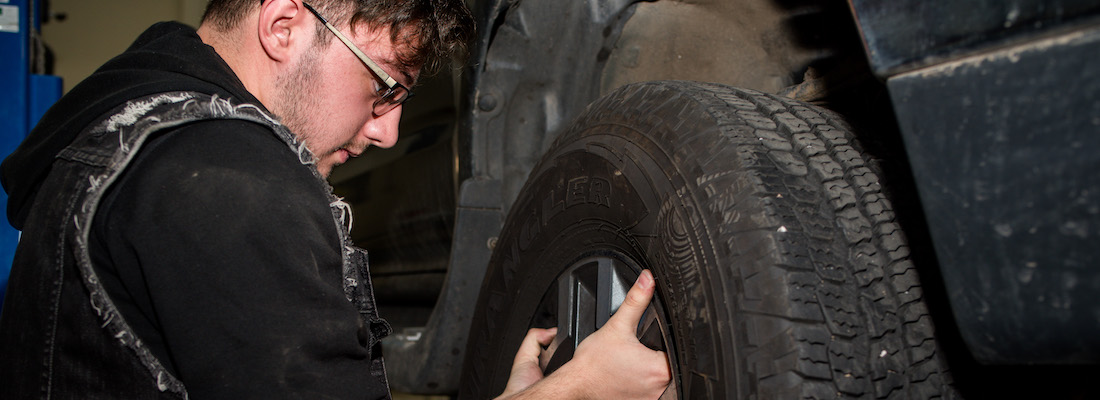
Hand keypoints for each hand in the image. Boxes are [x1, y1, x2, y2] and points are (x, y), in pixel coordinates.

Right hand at [497, 270, 671, 398]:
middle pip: (668, 365)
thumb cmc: (593, 364)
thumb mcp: (617, 325)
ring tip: (629, 364)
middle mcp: (659, 388)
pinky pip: (647, 392)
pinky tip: (625, 376)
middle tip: (634, 352)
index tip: (648, 342)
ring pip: (657, 380)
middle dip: (654, 356)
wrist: (575, 386)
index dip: (663, 342)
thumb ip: (636, 300)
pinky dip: (639, 383)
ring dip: (647, 371)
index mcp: (660, 369)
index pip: (676, 350)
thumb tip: (647, 280)